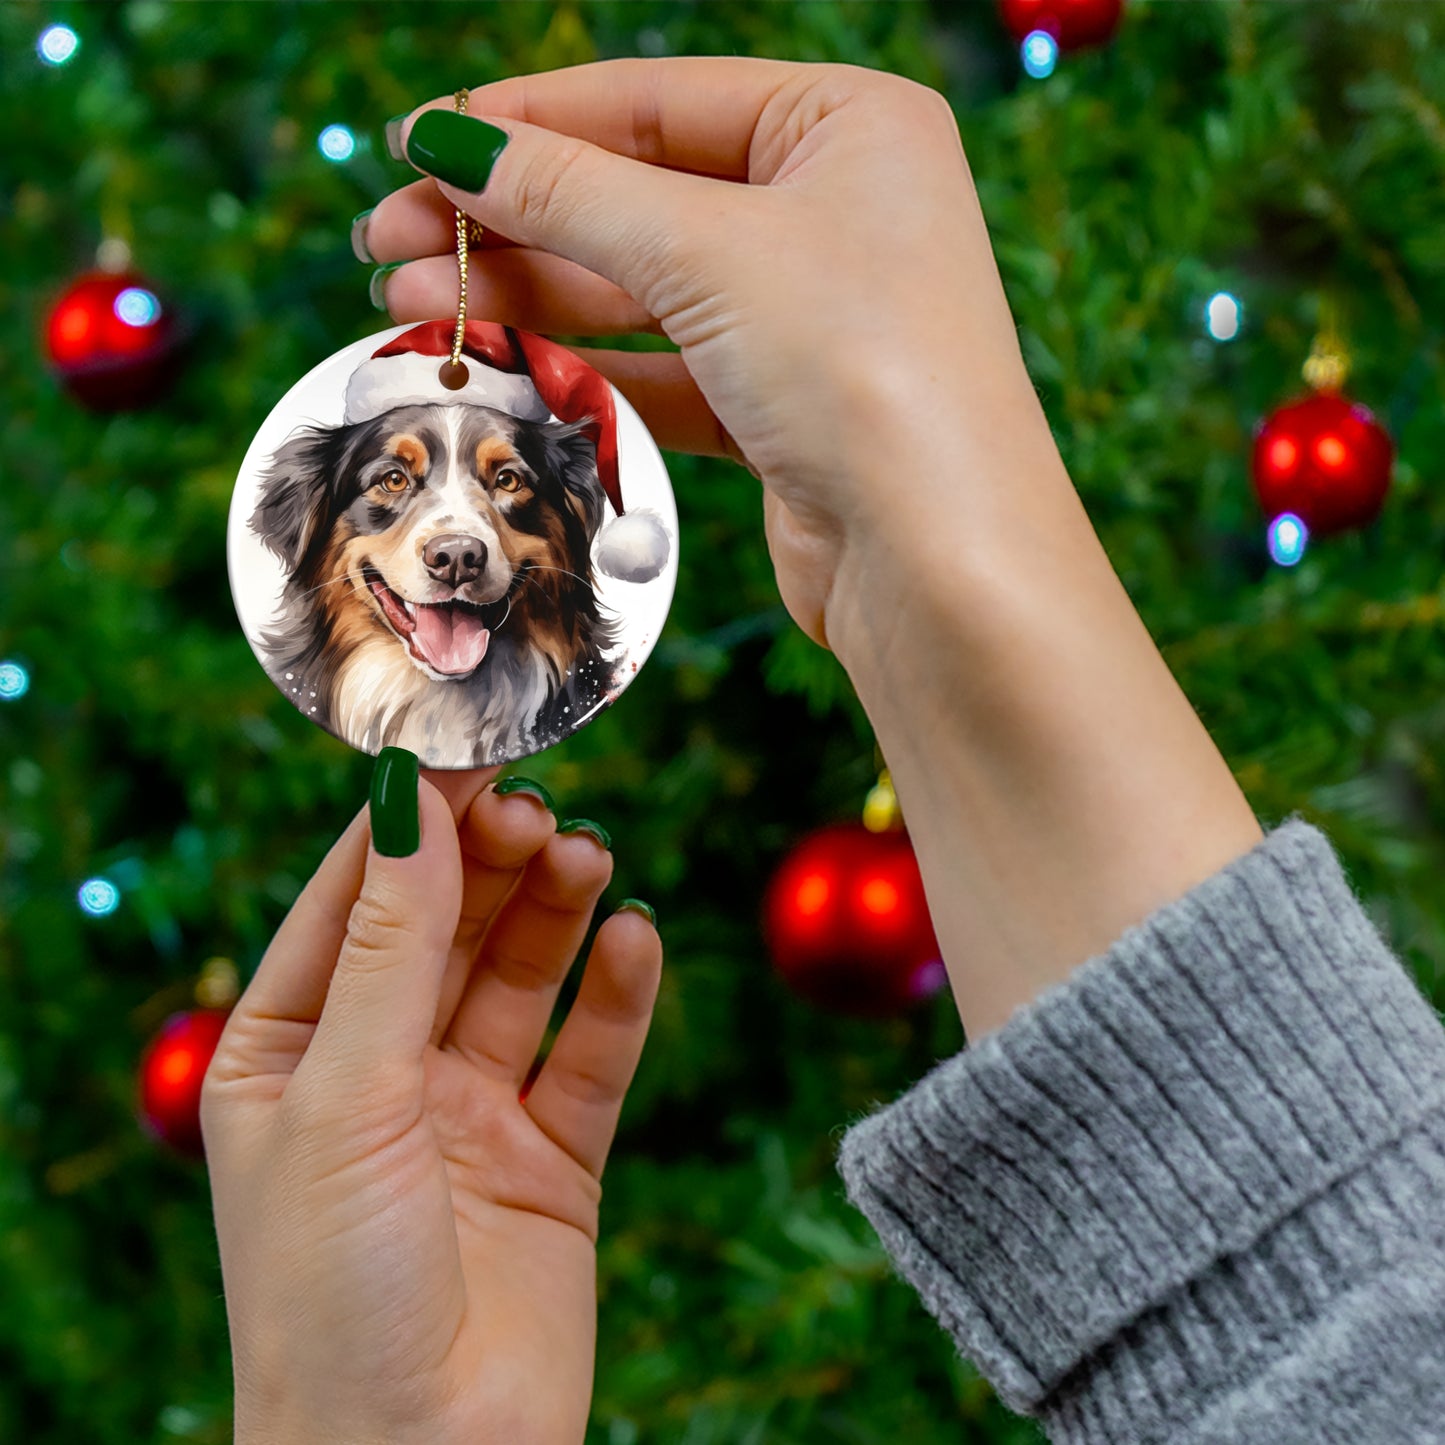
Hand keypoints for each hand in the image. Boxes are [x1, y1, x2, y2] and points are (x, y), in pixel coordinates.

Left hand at [202, 764, 661, 1444]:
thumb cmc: (331, 1292)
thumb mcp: (344, 1094)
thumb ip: (391, 945)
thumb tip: (409, 800)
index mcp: (290, 1053)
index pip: (353, 903)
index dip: (410, 826)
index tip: (467, 752)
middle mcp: (380, 1073)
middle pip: (447, 928)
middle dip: (491, 863)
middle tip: (542, 809)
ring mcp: (469, 1114)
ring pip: (522, 978)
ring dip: (556, 911)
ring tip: (589, 858)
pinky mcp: (552, 1159)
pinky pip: (590, 1055)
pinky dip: (617, 994)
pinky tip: (635, 939)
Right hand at [361, 57, 1053, 660]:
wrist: (938, 561)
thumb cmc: (862, 370)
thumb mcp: (706, 250)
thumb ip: (570, 191)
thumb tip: (450, 141)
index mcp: (847, 125)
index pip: (654, 100)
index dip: (526, 121)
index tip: (416, 143)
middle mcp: (834, 211)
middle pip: (636, 195)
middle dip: (508, 219)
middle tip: (387, 241)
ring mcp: (808, 314)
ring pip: (640, 289)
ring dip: (526, 295)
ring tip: (409, 304)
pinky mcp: (782, 407)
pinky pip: (662, 368)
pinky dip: (582, 367)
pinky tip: (497, 362)